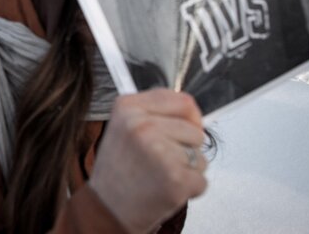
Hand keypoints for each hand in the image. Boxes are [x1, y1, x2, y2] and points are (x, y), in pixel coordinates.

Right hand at [88, 89, 206, 232]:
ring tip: (159, 174)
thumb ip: (154, 112)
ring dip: (186, 169)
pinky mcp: (175, 179)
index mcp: (128, 107)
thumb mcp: (124, 125)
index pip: (184, 101)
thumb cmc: (117, 169)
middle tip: (158, 160)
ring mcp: (159, 152)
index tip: (178, 132)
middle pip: (195, 130)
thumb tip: (192, 112)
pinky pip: (202, 180)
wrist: (106, 208)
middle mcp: (142, 126)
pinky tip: (164, 188)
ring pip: (200, 156)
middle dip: (186, 147)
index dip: (188, 118)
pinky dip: (189, 189)